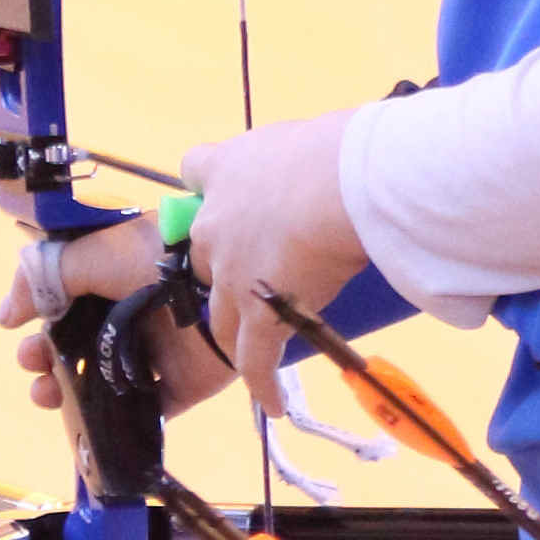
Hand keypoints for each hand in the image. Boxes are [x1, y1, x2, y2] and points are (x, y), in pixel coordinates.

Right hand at [0, 212, 231, 418]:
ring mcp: (158, 355)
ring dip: (66, 394)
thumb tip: (5, 318)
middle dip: (44, 359)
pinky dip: (116, 426)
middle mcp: (132, 318)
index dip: (40, 323)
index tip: (20, 331)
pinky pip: (145, 415)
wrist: (213, 284)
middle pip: (79, 347)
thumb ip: (41, 279)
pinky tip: (90, 428)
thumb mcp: (87, 254)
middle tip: (33, 363)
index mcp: (113, 283)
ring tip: (47, 395)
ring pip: (103, 385)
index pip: (67, 307)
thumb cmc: (149, 260)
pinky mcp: (181, 387)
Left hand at [181, 109, 367, 408]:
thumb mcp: (309, 135)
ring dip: (238, 330)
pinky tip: (271, 404)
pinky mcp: (259, 315)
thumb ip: (300, 154)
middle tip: (261, 276)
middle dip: (226, 268)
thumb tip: (332, 159)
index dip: (211, 186)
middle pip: (204, 254)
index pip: (196, 169)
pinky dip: (262, 384)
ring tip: (253, 347)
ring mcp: (233, 275)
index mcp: (226, 171)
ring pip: (223, 314)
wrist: (342, 185)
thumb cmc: (336, 149)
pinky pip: (254, 360)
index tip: (230, 194)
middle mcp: (216, 226)